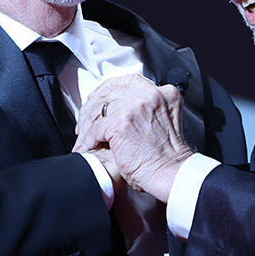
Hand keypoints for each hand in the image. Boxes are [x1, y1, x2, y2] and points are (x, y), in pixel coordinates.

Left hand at [74, 74, 192, 201]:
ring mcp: (135, 106)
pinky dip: (87, 139)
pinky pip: (95, 127)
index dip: (108, 90)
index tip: (98, 98)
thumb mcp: (164, 122)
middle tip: (85, 121)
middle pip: (109, 91)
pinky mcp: (121, 122)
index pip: (128, 81)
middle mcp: (150, 95)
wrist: (171, 174)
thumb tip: (122, 109)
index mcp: (163, 93)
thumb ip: (149, 110)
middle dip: (93, 107)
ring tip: (83, 138)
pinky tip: (87, 147)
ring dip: (87, 125)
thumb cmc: (167, 158)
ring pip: (98, 108)